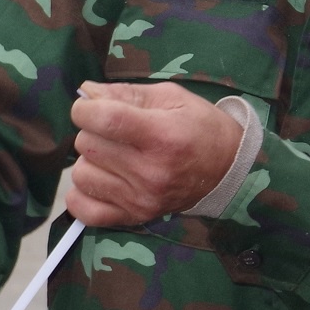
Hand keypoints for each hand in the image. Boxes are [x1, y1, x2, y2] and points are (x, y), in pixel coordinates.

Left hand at [67, 80, 242, 227]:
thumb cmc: (199, 127)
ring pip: (82, 175)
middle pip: (88, 145)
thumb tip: (85, 92)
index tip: (89, 107)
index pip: (104, 119)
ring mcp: (142, 199)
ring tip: (114, 157)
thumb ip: (125, 93)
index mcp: (162, 136)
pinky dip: (83, 194)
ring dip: (91, 162)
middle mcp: (151, 172)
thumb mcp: (172, 98)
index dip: (85, 109)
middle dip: (93, 132)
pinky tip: (101, 180)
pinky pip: (84, 210)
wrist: (227, 170)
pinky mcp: (135, 217)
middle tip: (115, 133)